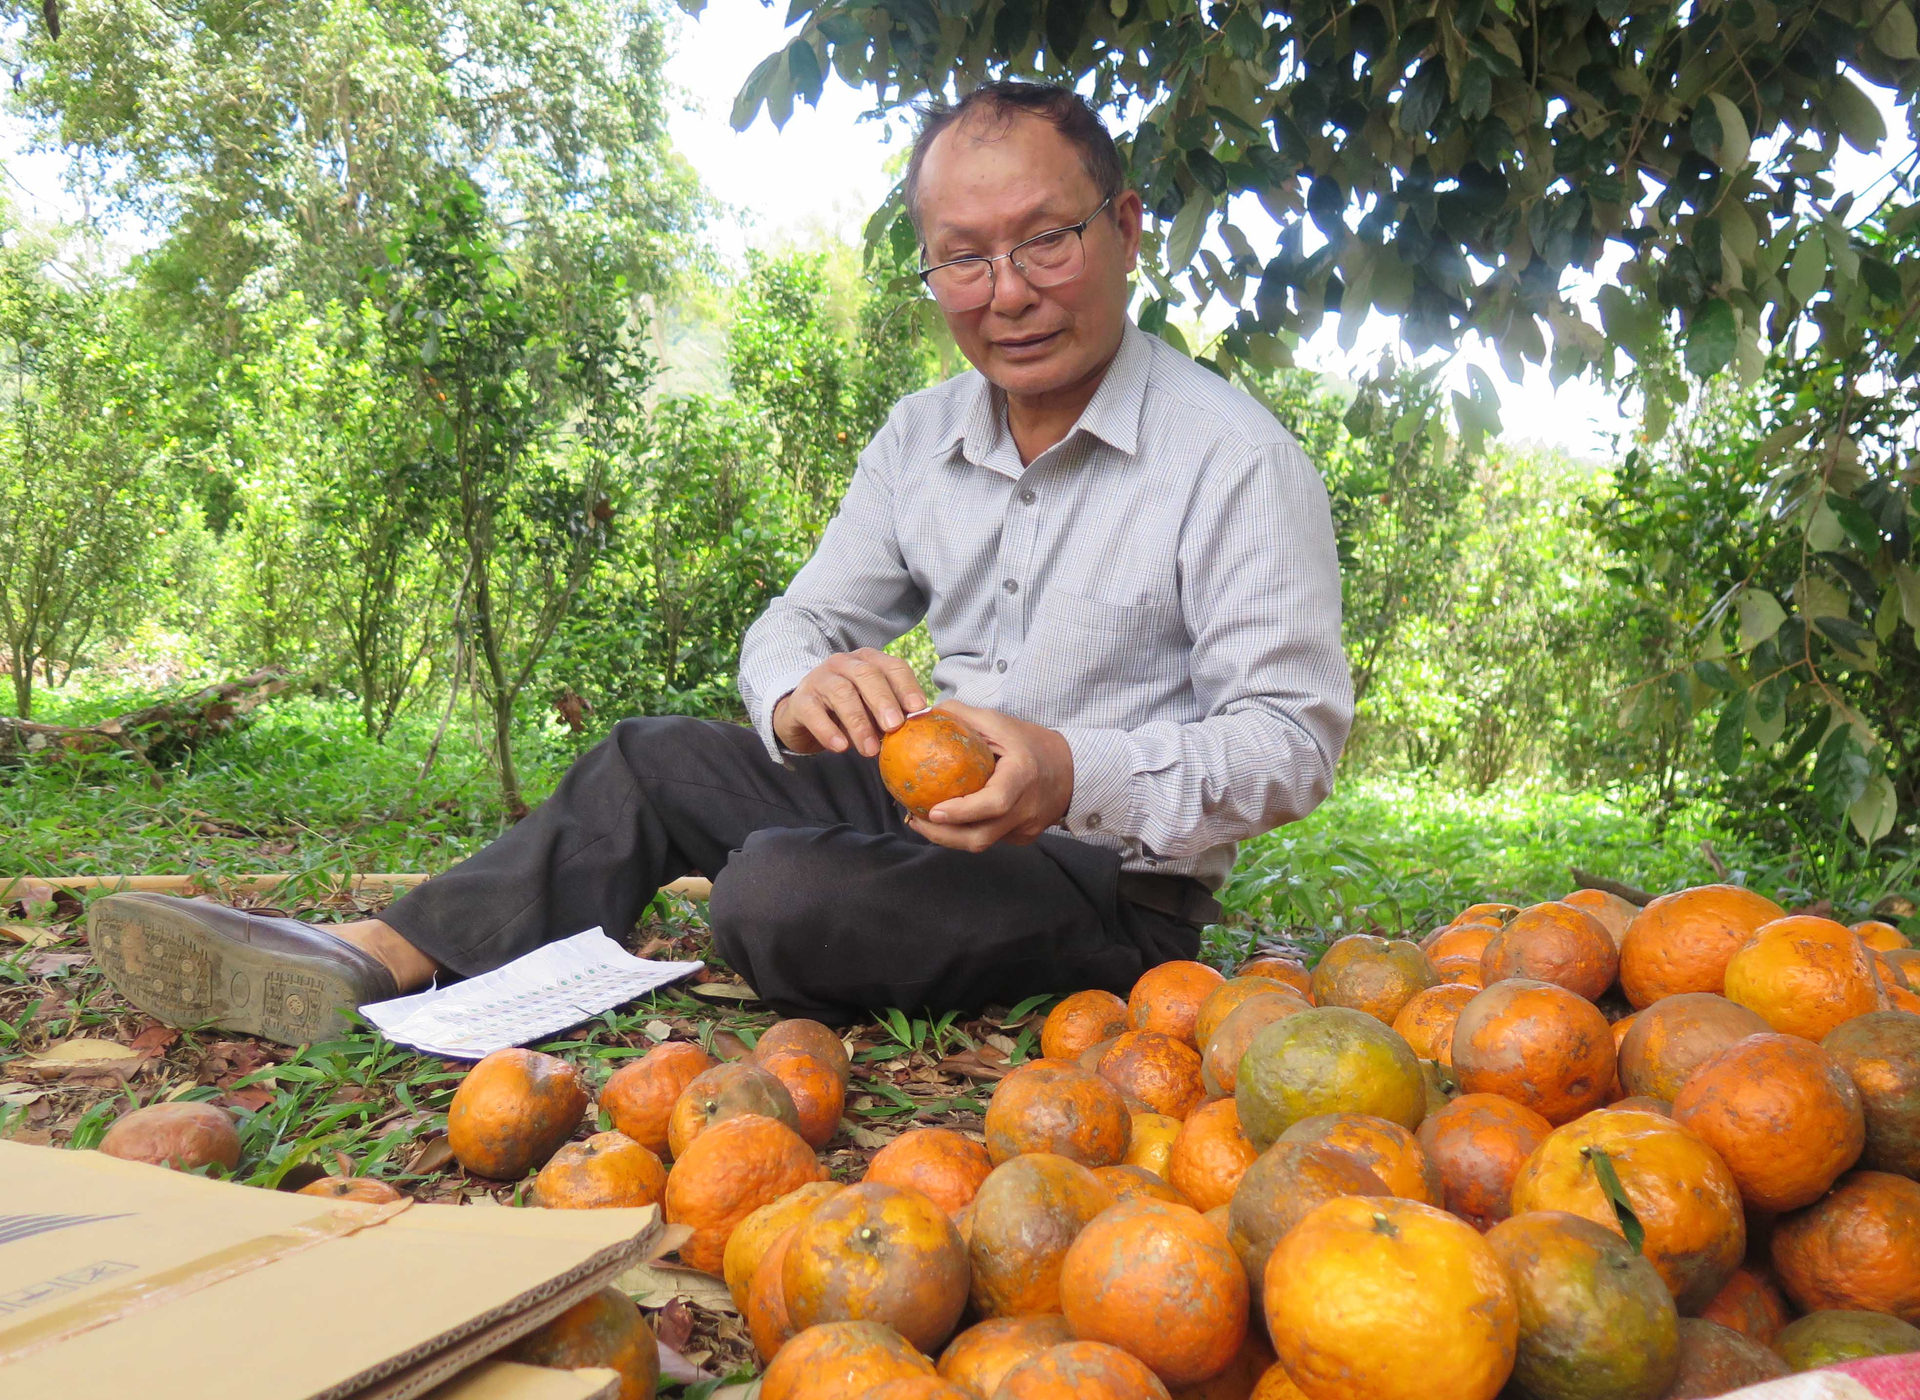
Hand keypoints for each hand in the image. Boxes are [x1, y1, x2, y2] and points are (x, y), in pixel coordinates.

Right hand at [772, 648, 928, 757]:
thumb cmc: (848, 711)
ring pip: (841, 693)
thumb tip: (920, 728)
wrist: (803, 716)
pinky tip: (841, 747)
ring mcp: (819, 678)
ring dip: (858, 722)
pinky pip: (813, 712)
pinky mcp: (800, 700)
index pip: (893, 667)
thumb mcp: (873, 708)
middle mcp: (844, 664)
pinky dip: (828, 730)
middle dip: (883, 701)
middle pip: (866, 675)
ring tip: (870, 749)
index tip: (918, 709)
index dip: (907, 686)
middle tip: (894, 727)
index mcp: (868, 661)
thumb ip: (893, 713)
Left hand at [909, 700, 1074, 851]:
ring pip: (982, 843)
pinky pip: (990, 839)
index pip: (994, 803)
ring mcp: (1025, 828)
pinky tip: (948, 821)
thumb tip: (922, 713)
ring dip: (949, 837)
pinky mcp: (1023, 837)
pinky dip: (966, 832)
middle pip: (981, 836)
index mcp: (1023, 777)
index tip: (933, 811)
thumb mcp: (999, 722)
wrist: (1071, 769)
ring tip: (923, 822)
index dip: (962, 812)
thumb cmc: (1030, 742)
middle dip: (943, 835)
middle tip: (915, 819)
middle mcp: (1026, 809)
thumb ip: (962, 716)